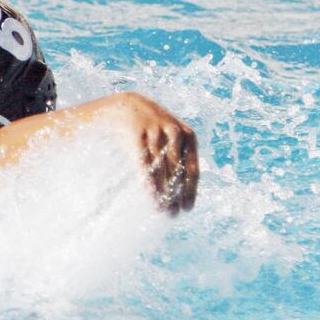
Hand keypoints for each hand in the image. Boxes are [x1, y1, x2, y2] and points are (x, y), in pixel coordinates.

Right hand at [122, 94, 199, 213]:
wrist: (127, 106)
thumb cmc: (152, 128)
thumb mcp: (171, 137)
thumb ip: (180, 158)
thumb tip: (184, 191)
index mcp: (188, 136)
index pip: (192, 169)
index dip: (190, 191)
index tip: (186, 209)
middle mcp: (174, 133)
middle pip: (177, 172)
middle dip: (175, 194)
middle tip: (172, 214)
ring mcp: (156, 131)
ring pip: (161, 168)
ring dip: (162, 191)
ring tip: (161, 209)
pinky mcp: (138, 133)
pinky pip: (144, 161)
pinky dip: (148, 179)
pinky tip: (149, 194)